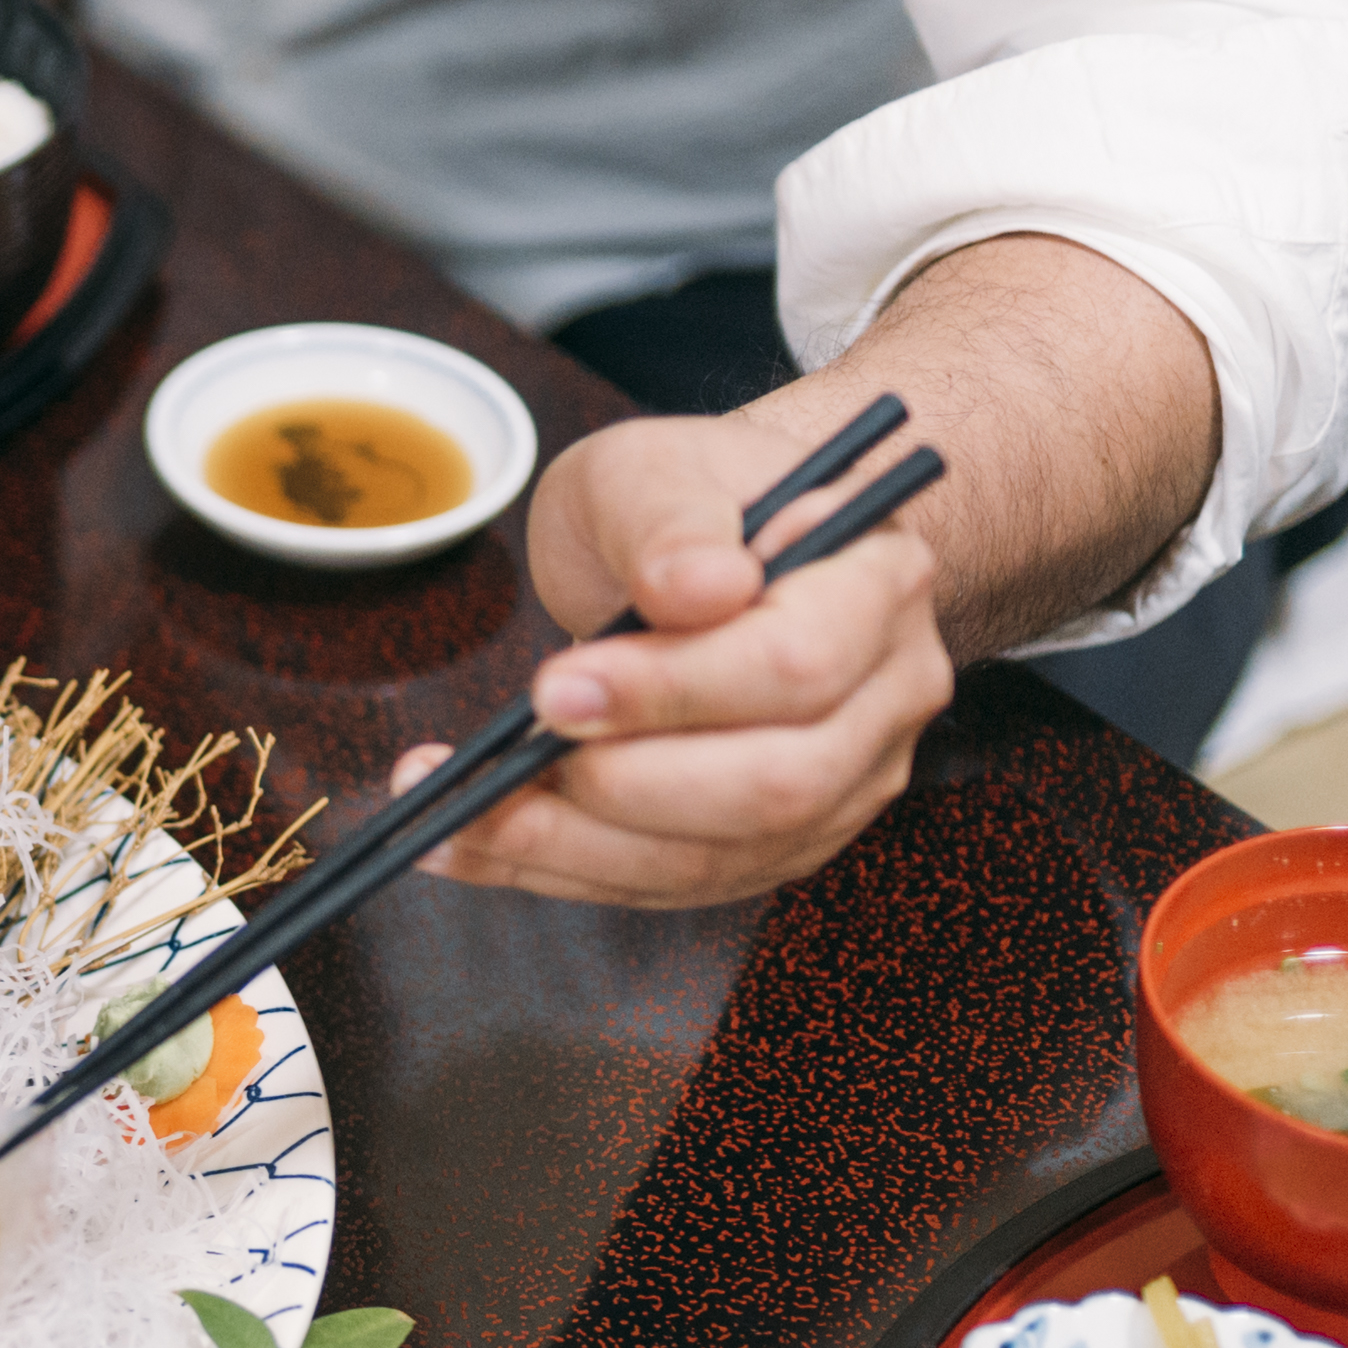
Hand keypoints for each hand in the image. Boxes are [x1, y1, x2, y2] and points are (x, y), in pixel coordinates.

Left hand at [393, 404, 955, 907]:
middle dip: (622, 788)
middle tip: (506, 763)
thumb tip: (697, 587)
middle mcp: (886, 694)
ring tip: (462, 816)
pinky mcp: (780, 840)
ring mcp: (845, 780)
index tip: (554, 686)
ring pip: (719, 857)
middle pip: (775, 786)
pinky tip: (477, 842)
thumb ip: (668, 518)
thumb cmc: (691, 500)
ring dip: (574, 851)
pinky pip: (675, 883)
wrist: (715, 549)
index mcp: (877, 582)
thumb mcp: (654, 464)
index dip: (672, 691)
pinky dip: (564, 872)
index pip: (796, 664)